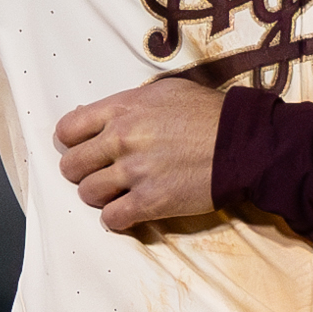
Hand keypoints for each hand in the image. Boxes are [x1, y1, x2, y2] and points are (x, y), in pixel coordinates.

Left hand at [55, 79, 224, 232]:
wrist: (245, 143)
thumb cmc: (208, 114)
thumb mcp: (163, 92)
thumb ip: (126, 105)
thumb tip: (92, 117)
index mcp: (122, 109)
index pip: (67, 129)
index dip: (71, 142)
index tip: (82, 148)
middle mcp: (122, 139)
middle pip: (71, 165)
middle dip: (82, 171)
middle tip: (100, 172)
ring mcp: (135, 172)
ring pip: (87, 194)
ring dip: (100, 195)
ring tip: (117, 192)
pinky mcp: (150, 202)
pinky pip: (111, 219)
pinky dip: (117, 218)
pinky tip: (129, 210)